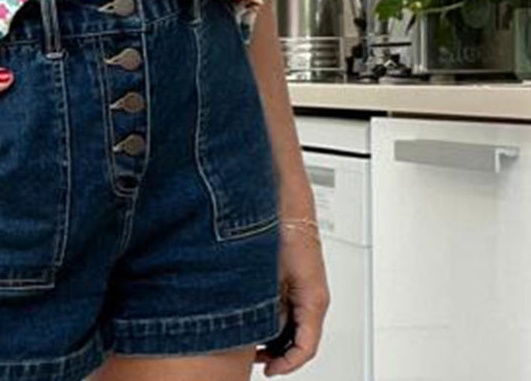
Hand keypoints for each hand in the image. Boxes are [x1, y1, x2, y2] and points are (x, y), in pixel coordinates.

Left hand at [255, 220, 330, 375]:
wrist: (287, 202)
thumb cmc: (284, 231)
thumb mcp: (272, 277)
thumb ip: (270, 306)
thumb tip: (259, 331)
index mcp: (314, 300)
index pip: (306, 347)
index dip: (287, 364)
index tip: (270, 370)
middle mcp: (314, 298)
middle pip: (301, 340)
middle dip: (279, 354)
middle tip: (257, 359)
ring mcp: (308, 289)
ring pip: (296, 325)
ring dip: (277, 337)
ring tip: (253, 342)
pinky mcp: (299, 280)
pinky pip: (292, 309)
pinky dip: (277, 319)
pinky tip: (258, 318)